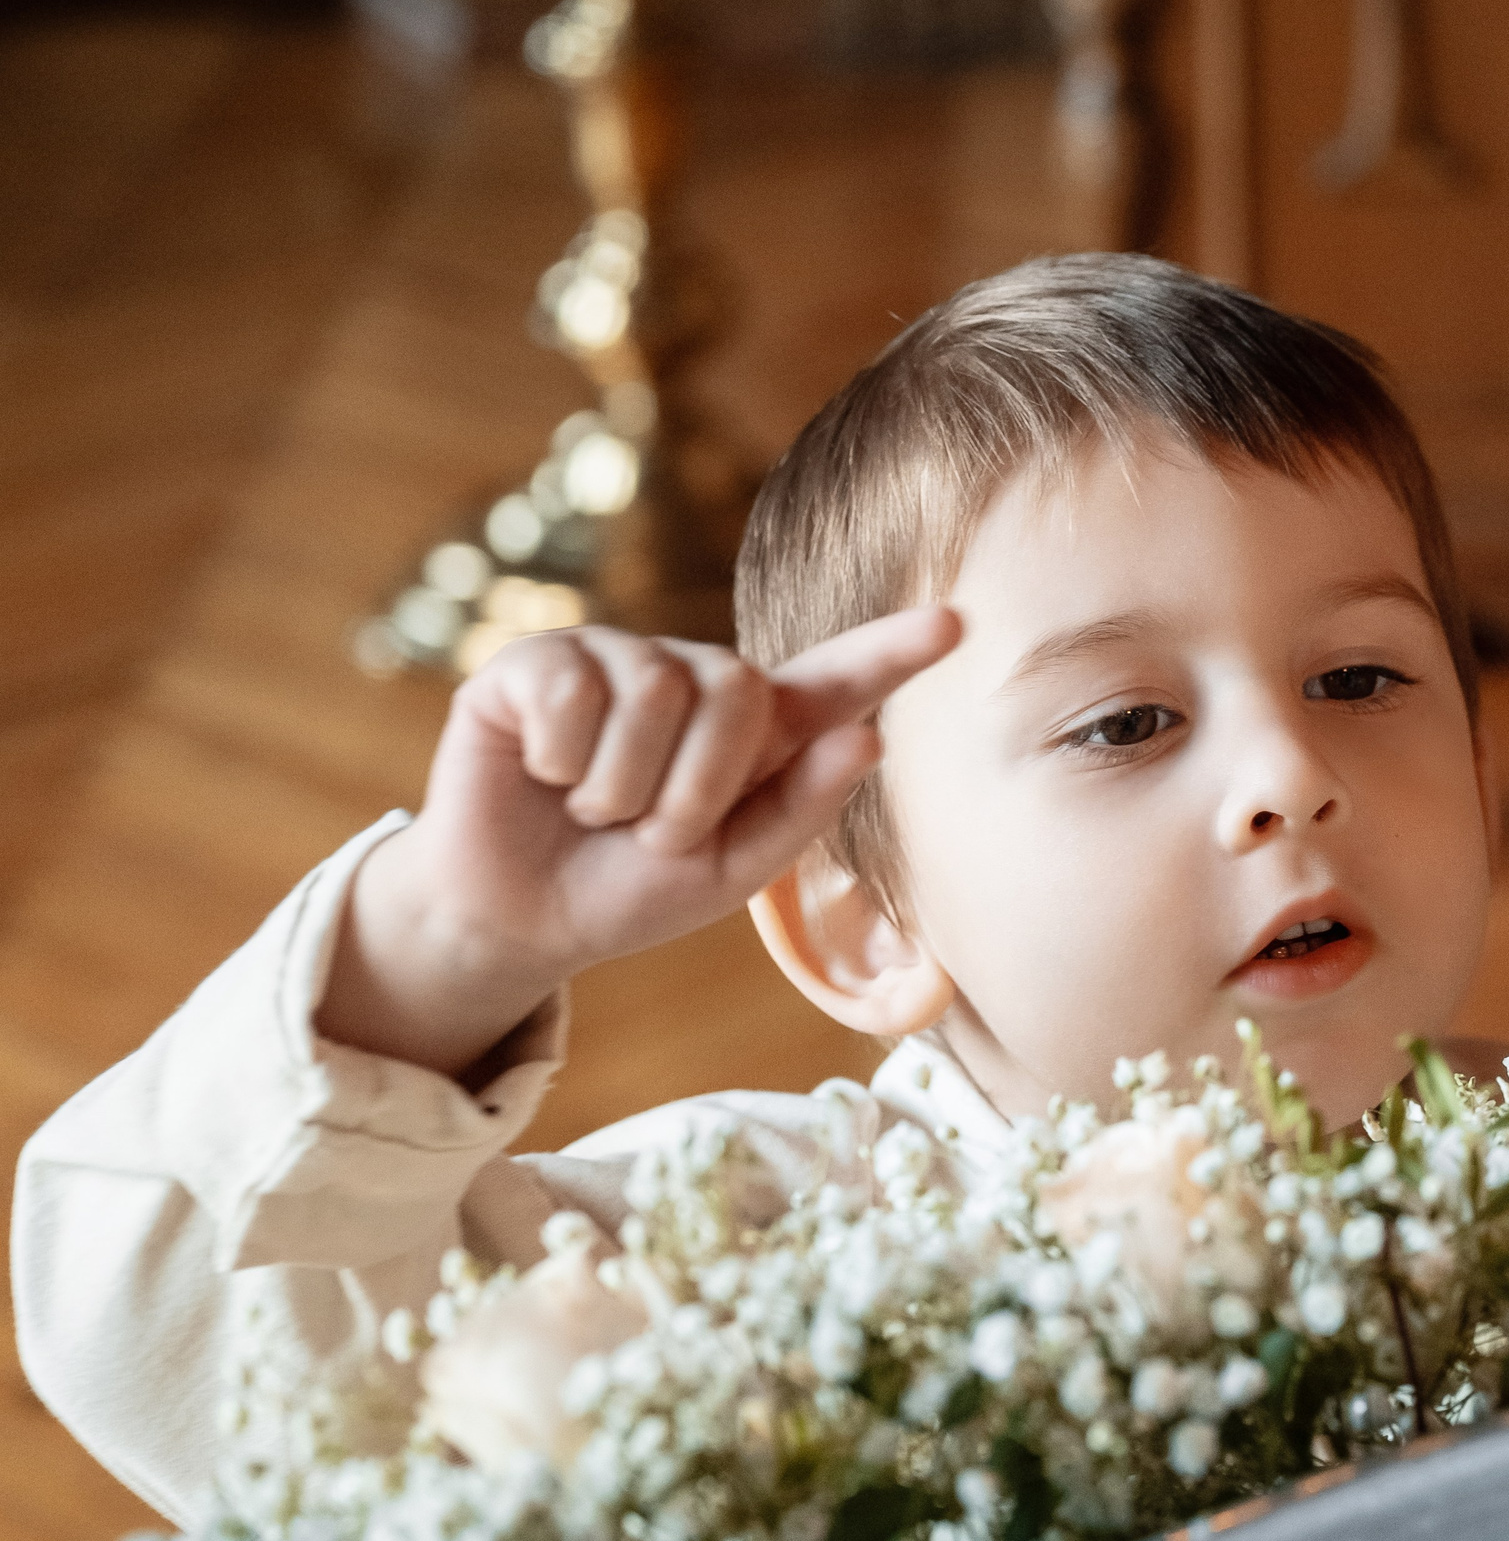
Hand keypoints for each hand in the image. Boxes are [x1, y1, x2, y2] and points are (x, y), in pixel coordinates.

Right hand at [317, 609, 961, 1076]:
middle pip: (738, 690)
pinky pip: (572, 692)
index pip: (837, 678)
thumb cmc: (631, 889)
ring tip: (593, 809)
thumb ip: (801, 809)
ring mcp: (615, 658)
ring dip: (622, 787)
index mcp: (757, 730)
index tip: (958, 621)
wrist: (518, 919)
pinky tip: (540, 773)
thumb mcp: (729, 871)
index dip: (893, 649)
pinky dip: (557, 760)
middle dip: (693, 790)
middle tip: (648, 833)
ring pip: (656, 693)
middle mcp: (694, 676)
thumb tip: (867, 736)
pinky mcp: (537, 661)